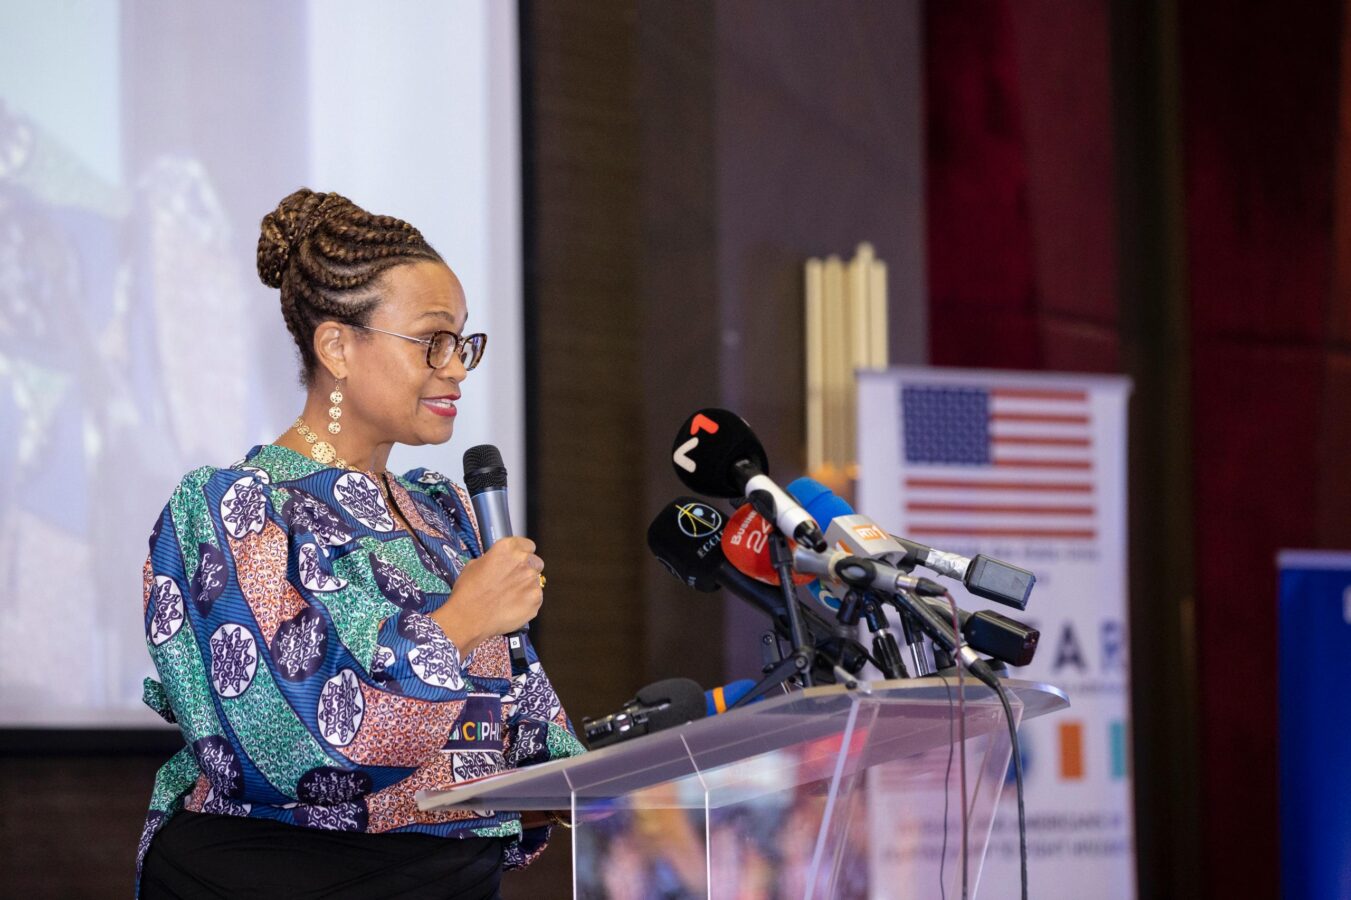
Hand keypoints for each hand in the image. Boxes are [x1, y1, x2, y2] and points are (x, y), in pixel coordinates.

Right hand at [432, 537, 543, 653]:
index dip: (522, 554)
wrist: (468, 618)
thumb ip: (494, 559)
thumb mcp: (475, 565)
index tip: (517, 561)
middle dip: (527, 570)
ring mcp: (532, 581)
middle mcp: (524, 562)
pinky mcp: (536, 599)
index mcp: (508, 548)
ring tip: (509, 597)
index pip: (528, 545)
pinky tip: (512, 607)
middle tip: (513, 581)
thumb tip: (501, 563)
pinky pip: (536, 598)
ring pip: (536, 581)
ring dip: (526, 587)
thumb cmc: (468, 592)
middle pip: (535, 562)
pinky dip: (527, 602)